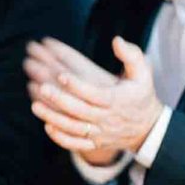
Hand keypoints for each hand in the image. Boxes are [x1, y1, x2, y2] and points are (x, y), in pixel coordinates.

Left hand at [25, 37, 162, 161]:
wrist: (148, 128)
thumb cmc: (141, 95)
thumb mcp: (143, 74)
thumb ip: (132, 56)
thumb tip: (116, 40)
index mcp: (118, 100)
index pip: (96, 94)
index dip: (78, 86)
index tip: (62, 75)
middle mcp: (109, 118)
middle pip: (81, 111)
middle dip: (60, 100)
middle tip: (42, 87)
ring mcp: (101, 132)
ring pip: (74, 128)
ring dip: (54, 118)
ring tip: (35, 105)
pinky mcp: (95, 143)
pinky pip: (76, 144)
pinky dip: (61, 138)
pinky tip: (47, 125)